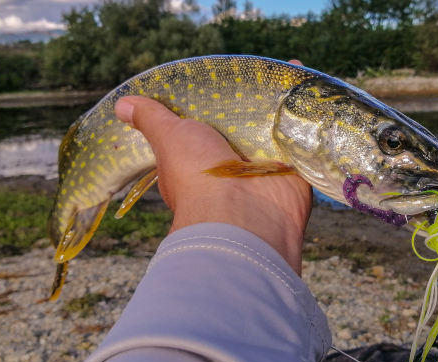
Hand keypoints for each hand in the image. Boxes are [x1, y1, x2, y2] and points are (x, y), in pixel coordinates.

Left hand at [114, 76, 311, 274]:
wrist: (242, 216)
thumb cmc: (198, 176)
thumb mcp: (170, 138)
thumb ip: (153, 119)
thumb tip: (123, 105)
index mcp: (204, 159)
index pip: (213, 126)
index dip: (220, 104)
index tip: (228, 77)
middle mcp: (236, 165)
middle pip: (249, 125)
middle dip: (258, 100)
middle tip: (267, 70)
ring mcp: (268, 168)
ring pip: (278, 129)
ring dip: (286, 104)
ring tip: (294, 70)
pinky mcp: (296, 170)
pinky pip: (305, 139)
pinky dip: (311, 118)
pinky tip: (314, 92)